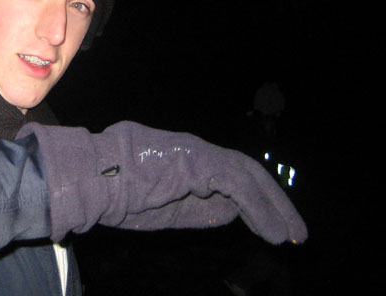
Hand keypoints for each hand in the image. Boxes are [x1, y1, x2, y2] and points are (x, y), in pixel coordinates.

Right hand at [18, 121, 307, 244]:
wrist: (91, 179)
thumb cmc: (116, 195)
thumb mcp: (167, 209)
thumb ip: (200, 208)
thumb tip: (235, 213)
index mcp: (186, 160)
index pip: (231, 176)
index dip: (256, 201)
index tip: (273, 227)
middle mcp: (197, 150)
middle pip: (246, 172)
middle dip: (274, 202)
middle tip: (294, 232)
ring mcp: (198, 152)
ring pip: (248, 175)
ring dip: (274, 207)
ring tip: (292, 235)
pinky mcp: (198, 161)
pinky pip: (238, 184)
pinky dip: (260, 207)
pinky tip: (273, 230)